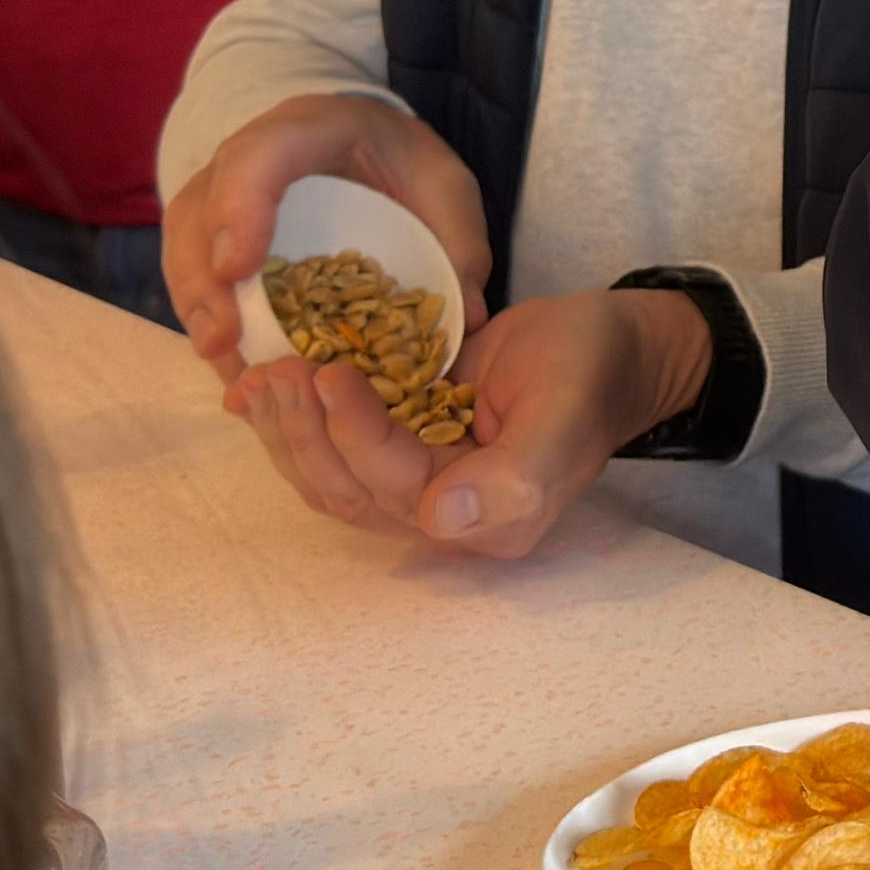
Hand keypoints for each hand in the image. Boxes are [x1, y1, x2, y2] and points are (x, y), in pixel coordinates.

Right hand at [158, 92, 494, 373]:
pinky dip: (205, 321)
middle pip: (200, 207)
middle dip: (201, 276)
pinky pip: (190, 273)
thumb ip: (458, 243)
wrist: (370, 142)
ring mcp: (221, 193)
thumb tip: (465, 320)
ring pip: (183, 244)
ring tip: (221, 363)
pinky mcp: (213, 232)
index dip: (240, 207)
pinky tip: (229, 367)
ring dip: (195, 308)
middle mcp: (252, 156)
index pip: (261, 153)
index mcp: (312, 126)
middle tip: (221, 339)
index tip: (235, 268)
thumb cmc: (405, 163)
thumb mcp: (444, 186)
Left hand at [221, 281, 711, 561]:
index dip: (353, 434)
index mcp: (487, 521)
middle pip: (348, 492)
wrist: (609, 347)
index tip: (330, 370)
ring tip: (260, 376)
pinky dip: (296, 424)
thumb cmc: (593, 369)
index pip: (394, 486)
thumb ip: (518, 473)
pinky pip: (337, 452)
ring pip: (330, 479)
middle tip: (275, 370)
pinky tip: (262, 389)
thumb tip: (443, 520)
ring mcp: (419, 486)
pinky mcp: (403, 451)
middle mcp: (445, 519)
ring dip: (287, 432)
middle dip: (303, 435)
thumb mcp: (566, 411)